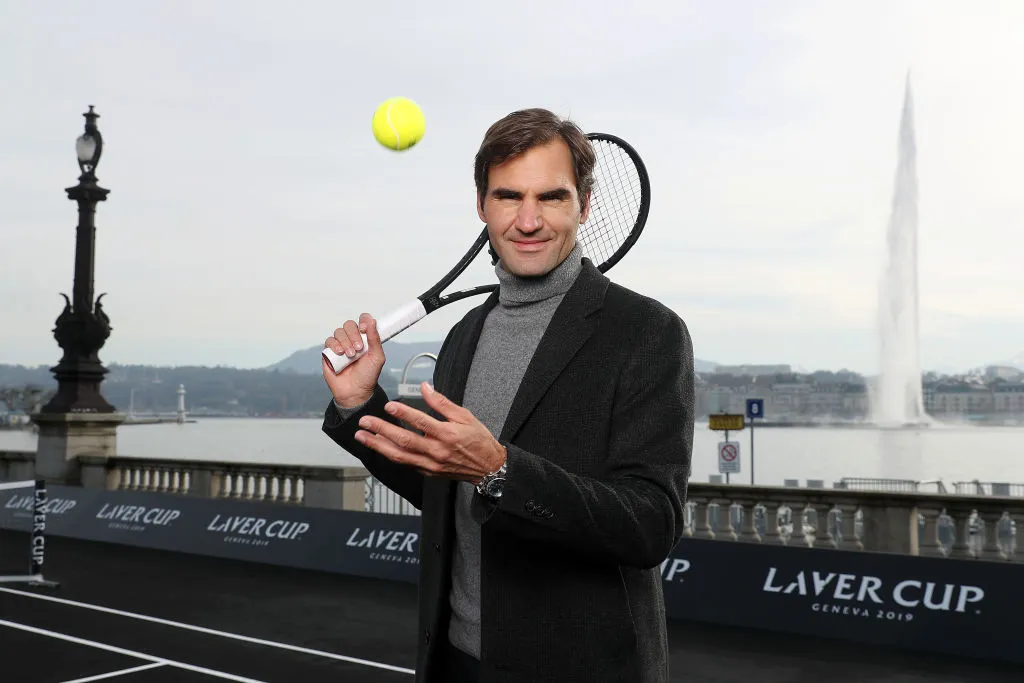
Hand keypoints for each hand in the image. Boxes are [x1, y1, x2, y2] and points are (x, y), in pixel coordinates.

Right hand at [321, 313, 385, 407]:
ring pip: (339, 332)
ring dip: (345, 342)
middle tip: (358, 348)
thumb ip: (375, 338)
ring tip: (350, 355)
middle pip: (349, 324)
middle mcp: (352, 339)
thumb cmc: (368, 375)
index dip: (363, 321)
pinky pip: (329, 341)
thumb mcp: (377, 357)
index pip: (363, 320)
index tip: (365, 329)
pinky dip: (334, 345)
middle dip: (354, 334)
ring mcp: (340, 345)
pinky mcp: (329, 352)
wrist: (355, 391)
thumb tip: (372, 321)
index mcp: (365, 339)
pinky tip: (340, 354)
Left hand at [354, 382, 506, 482]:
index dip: (403, 413)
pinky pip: (406, 463)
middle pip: (404, 440)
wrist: (488, 468)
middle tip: (365, 422)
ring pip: (400, 456)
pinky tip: (379, 448)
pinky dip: (391, 455)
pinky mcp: (428, 472)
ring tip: (363, 437)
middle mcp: (437, 451)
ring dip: (378, 446)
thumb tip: (426, 387)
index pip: (421, 422)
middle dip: (381, 430)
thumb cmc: (479, 440)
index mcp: (448, 434)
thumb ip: (442, 403)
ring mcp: (431, 464)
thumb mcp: (465, 416)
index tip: (389, 406)